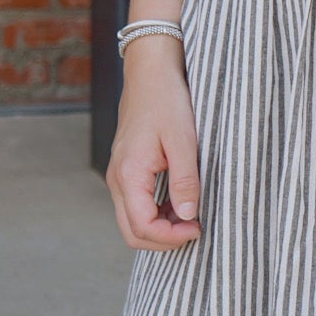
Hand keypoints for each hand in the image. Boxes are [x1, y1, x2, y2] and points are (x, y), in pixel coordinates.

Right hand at [106, 40, 202, 249]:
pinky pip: (135, 205)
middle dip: (163, 240)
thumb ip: (185, 181)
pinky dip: (156, 214)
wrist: (149, 74)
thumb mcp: (184, 141)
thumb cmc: (166, 101)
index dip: (171, 237)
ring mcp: (119, 176)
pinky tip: (180, 203)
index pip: (142, 227)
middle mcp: (117, 180)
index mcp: (129, 174)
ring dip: (160, 228)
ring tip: (191, 215)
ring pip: (132, 222)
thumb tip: (188, 216)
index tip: (198, 227)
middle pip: (131, 233)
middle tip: (195, 229)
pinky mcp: (126, 171)